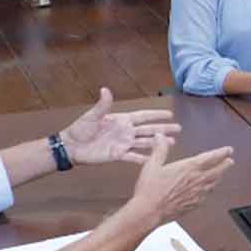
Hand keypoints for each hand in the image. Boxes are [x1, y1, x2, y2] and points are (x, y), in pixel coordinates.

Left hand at [61, 88, 183, 164]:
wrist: (72, 146)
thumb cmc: (80, 129)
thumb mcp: (92, 116)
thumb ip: (103, 105)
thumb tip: (105, 89)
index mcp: (121, 120)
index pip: (143, 116)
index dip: (156, 115)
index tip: (170, 113)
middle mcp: (125, 131)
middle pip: (149, 129)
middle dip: (163, 129)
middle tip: (178, 129)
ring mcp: (123, 144)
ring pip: (145, 143)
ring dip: (158, 143)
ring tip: (172, 143)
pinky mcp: (118, 155)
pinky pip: (133, 157)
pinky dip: (143, 159)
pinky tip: (154, 160)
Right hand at [125, 134, 233, 228]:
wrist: (149, 211)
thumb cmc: (149, 190)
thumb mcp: (152, 165)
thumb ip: (159, 149)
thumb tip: (160, 136)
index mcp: (188, 168)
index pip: (210, 158)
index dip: (221, 153)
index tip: (228, 149)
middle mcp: (196, 180)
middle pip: (217, 171)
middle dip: (225, 164)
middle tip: (230, 160)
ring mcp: (197, 193)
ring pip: (214, 183)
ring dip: (219, 176)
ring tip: (222, 173)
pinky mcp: (194, 204)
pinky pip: (207, 195)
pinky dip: (211, 189)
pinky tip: (209, 189)